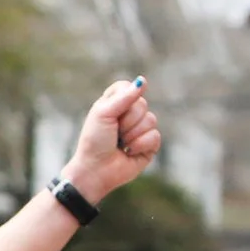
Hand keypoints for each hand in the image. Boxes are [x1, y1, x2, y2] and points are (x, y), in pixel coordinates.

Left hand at [63, 78, 160, 204]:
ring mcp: (141, 129)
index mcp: (118, 101)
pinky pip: (155, 137)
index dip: (123, 100)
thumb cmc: (94, 141)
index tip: (109, 113)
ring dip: (132, 135)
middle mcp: (131, 113)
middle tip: (114, 132)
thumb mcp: (104, 114)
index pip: (131, 87)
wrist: (95, 170)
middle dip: (126, 122)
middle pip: (142, 105)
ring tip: (121, 144)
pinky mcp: (150, 145)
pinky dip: (139, 145)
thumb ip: (124, 96)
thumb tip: (142, 81)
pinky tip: (129, 152)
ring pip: (151, 120)